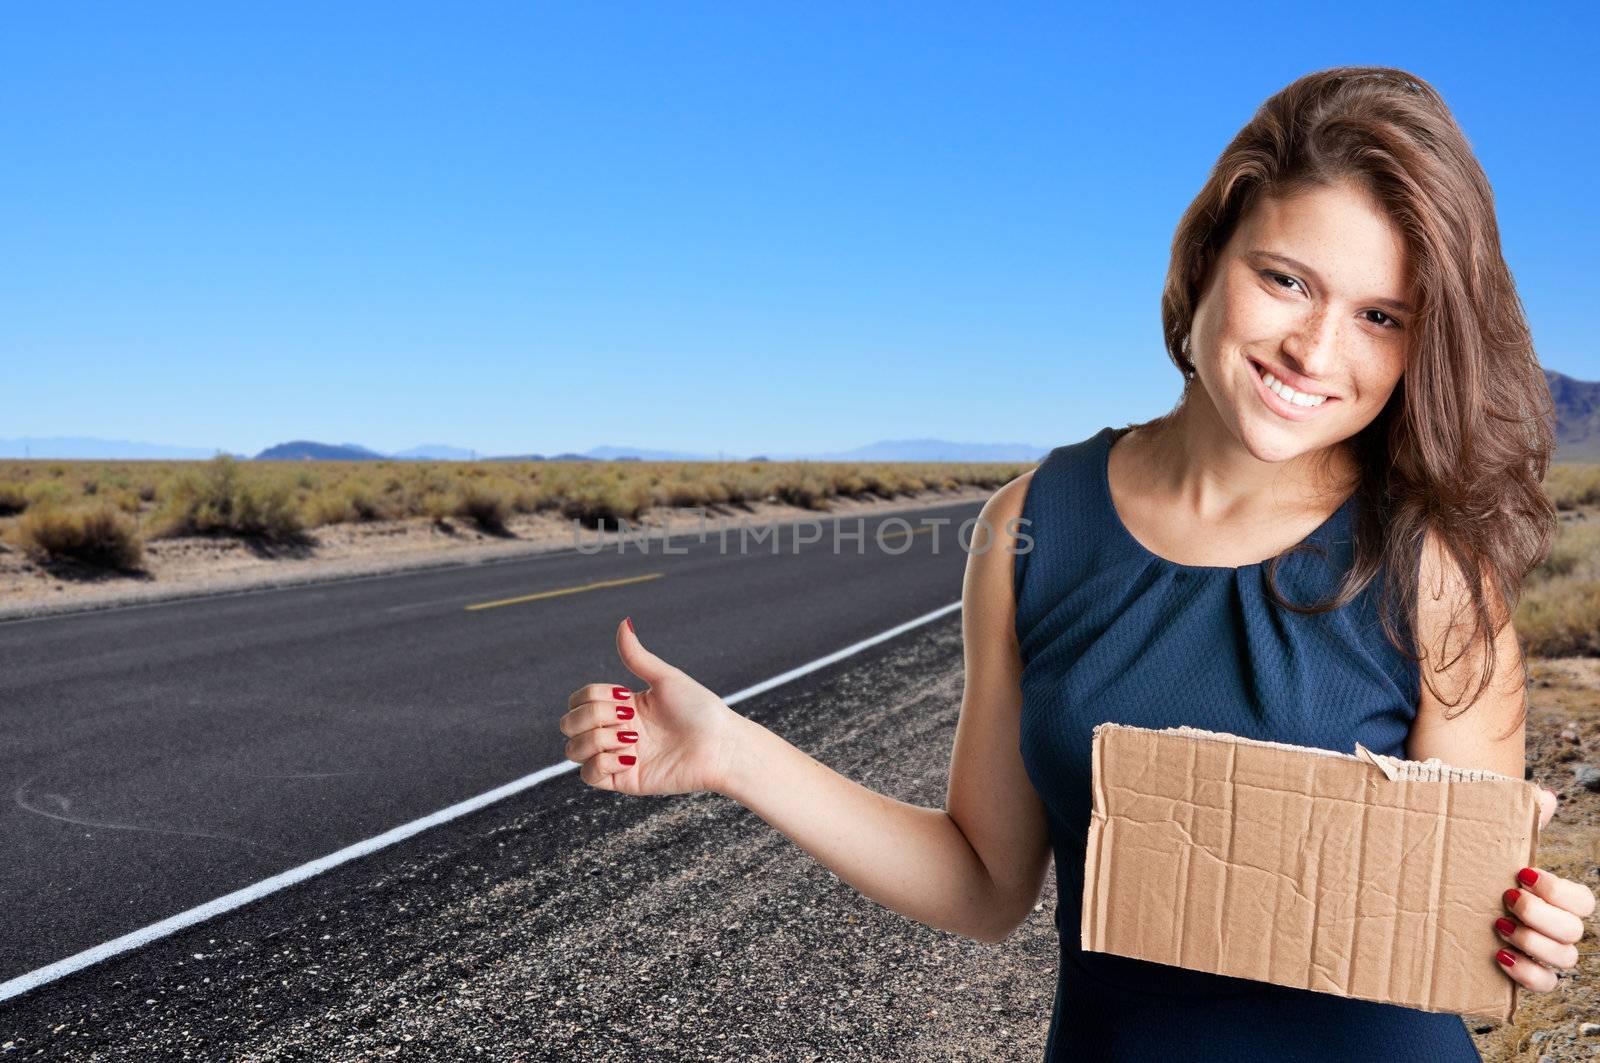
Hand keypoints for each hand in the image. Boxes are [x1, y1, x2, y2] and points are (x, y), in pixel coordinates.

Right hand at [558, 617, 745, 796]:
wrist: (720, 745)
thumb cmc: (700, 710)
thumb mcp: (666, 679)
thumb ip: (637, 657)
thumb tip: (623, 622)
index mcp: (622, 706)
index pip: (580, 699)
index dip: (593, 697)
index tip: (626, 697)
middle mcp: (616, 731)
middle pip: (569, 724)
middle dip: (593, 717)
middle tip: (629, 719)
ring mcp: (618, 756)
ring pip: (573, 750)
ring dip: (598, 740)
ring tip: (632, 740)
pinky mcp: (624, 780)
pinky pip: (588, 774)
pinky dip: (603, 763)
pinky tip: (631, 758)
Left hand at [1493, 787, 1594, 991]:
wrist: (1447, 897)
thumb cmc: (1481, 870)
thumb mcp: (1498, 844)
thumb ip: (1523, 822)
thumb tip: (1544, 796)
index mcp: (1556, 898)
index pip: (1582, 900)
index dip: (1557, 889)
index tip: (1521, 873)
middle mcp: (1557, 927)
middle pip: (1575, 930)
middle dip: (1541, 915)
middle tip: (1505, 898)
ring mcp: (1543, 952)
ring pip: (1565, 958)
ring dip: (1533, 941)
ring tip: (1498, 925)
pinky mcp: (1525, 973)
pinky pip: (1545, 984)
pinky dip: (1527, 973)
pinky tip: (1500, 956)